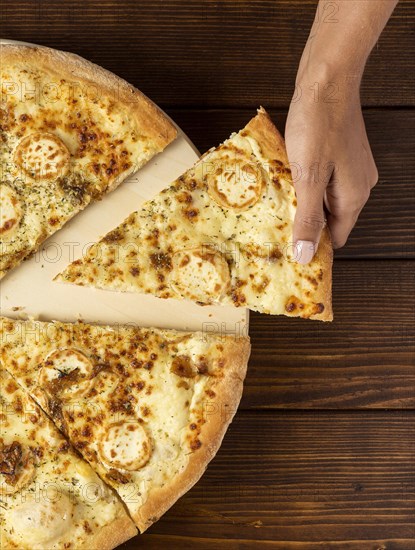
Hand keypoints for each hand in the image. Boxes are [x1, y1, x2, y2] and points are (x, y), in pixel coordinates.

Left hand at [285, 68, 377, 263]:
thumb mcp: (308, 176)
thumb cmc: (318, 124)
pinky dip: (305, 184)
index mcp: (354, 196)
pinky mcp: (340, 154)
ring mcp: (351, 168)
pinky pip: (323, 180)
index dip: (313, 246)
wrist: (328, 77)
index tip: (288, 252)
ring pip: (325, 198)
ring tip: (276, 205)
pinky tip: (286, 179)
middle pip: (331, 219)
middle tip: (274, 228)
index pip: (336, 237)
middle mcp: (358, 185)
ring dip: (303, 202)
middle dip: (305, 224)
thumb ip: (308, 217)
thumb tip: (306, 255)